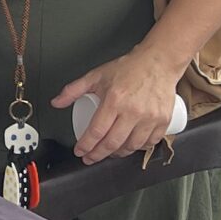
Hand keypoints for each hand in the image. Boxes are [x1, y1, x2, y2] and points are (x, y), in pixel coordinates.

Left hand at [54, 45, 184, 164]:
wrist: (158, 62)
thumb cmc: (129, 68)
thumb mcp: (96, 76)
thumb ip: (74, 90)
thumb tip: (56, 102)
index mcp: (115, 100)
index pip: (96, 131)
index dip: (86, 146)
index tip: (80, 151)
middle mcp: (133, 111)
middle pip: (112, 143)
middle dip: (97, 155)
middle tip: (90, 157)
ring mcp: (150, 117)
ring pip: (131, 146)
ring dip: (117, 154)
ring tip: (108, 152)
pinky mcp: (163, 120)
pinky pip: (150, 143)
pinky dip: (138, 149)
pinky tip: (129, 146)